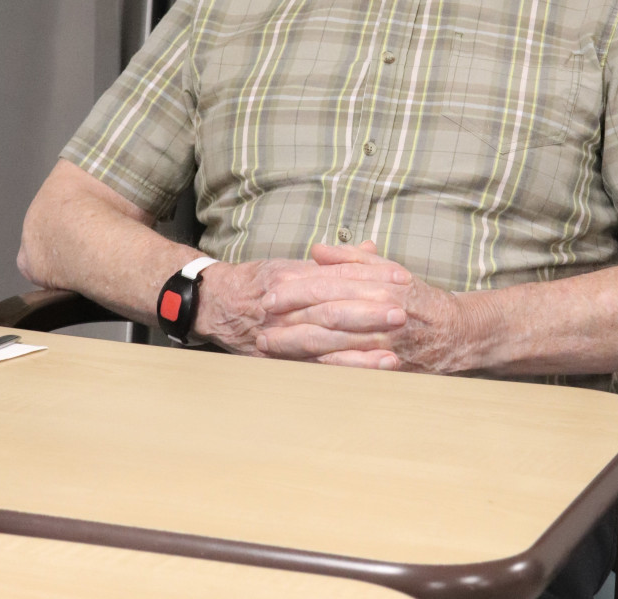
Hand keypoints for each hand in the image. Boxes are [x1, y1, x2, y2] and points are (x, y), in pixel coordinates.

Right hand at [193, 252, 412, 360]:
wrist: (214, 305)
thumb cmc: (258, 283)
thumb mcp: (292, 264)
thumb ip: (334, 262)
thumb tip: (371, 249)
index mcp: (291, 278)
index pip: (336, 276)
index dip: (371, 278)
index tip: (402, 279)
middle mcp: (284, 305)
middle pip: (332, 308)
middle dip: (369, 312)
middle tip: (403, 311)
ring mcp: (281, 334)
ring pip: (325, 339)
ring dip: (362, 344)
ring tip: (395, 346)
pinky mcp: (280, 359)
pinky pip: (318, 366)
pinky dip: (347, 367)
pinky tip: (372, 369)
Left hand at [256, 242, 472, 372]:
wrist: (455, 332)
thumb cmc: (417, 298)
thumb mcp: (389, 269)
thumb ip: (352, 259)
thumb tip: (317, 249)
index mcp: (380, 284)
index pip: (331, 284)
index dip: (298, 288)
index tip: (272, 292)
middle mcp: (382, 311)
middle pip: (327, 313)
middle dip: (290, 317)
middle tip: (262, 319)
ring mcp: (385, 341)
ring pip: (334, 342)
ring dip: (296, 344)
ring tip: (269, 344)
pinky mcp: (387, 366)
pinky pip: (350, 367)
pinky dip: (323, 366)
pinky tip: (299, 365)